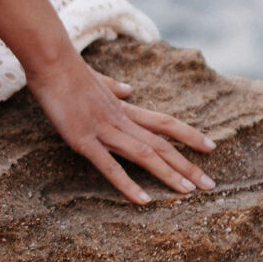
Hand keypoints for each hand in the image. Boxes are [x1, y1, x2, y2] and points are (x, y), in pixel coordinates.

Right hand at [24, 52, 215, 205]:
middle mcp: (120, 120)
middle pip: (162, 145)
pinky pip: (110, 166)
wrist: (51, 61)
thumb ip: (113, 86)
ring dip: (168, 174)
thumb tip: (128, 88)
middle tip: (210, 186)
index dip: (190, 135)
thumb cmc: (69, 70)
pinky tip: (143, 200)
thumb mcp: (97, 78)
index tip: (211, 147)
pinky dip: (128, 184)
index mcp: (124, 108)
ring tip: (188, 192)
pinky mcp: (84, 140)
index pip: (165, 123)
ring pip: (144, 155)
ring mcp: (103, 130)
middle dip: (188, 166)